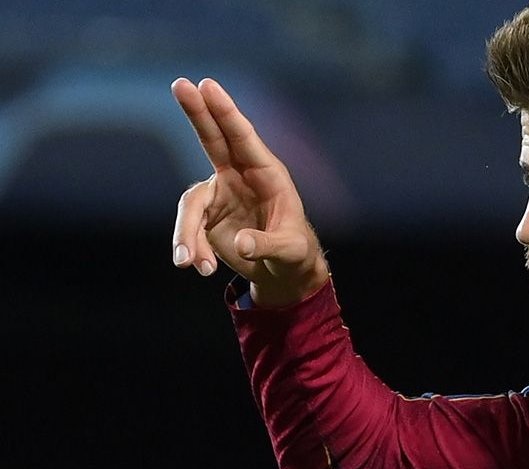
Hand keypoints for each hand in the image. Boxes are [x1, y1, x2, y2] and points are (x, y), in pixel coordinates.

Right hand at [171, 77, 328, 306]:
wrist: (283, 271)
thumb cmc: (295, 254)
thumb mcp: (290, 252)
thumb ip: (268, 246)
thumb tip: (242, 244)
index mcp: (268, 174)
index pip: (243, 138)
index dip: (226, 112)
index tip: (207, 85)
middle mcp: (240, 176)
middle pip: (212, 138)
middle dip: (197, 112)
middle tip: (180, 83)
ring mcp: (220, 193)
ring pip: (190, 204)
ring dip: (187, 234)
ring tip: (190, 265)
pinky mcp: (206, 215)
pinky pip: (189, 228)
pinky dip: (191, 248)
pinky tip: (202, 269)